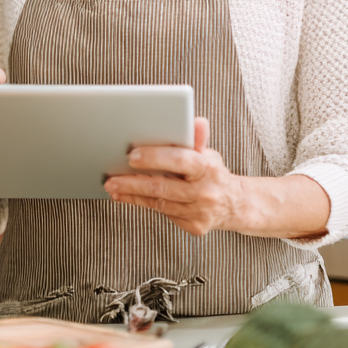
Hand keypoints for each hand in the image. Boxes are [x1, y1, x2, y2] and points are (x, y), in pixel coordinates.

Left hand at [102, 118, 244, 236]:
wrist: (236, 205)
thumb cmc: (213, 174)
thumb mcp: (208, 153)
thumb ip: (197, 139)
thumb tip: (197, 121)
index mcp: (207, 168)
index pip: (179, 160)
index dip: (154, 157)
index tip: (132, 156)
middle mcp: (204, 192)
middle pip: (161, 187)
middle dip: (132, 182)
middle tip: (111, 178)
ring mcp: (199, 211)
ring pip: (158, 203)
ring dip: (132, 194)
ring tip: (113, 187)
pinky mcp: (194, 226)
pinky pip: (163, 213)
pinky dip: (142, 204)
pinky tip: (127, 197)